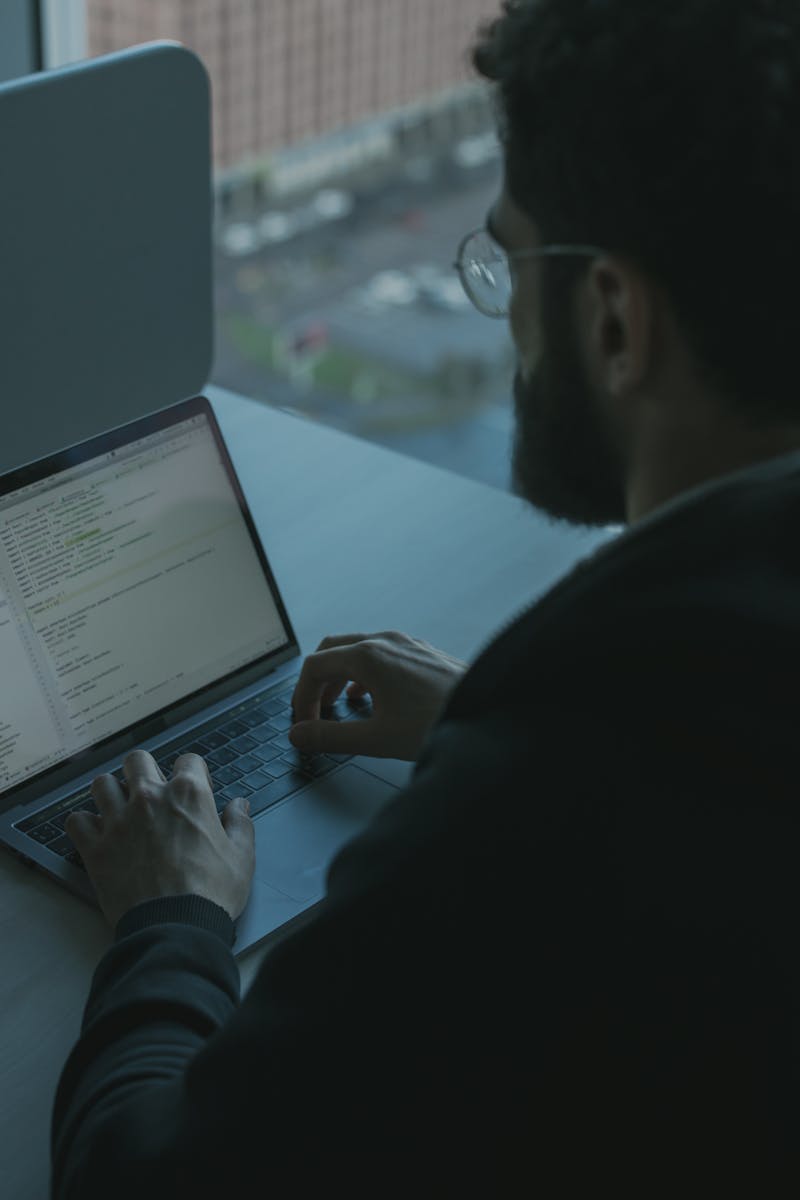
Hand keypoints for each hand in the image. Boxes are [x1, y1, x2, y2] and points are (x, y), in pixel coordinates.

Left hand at [65, 749, 254, 929]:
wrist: (175, 927)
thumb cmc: (210, 893)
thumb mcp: (241, 857)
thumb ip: (240, 825)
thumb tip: (239, 806)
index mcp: (189, 795)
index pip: (189, 761)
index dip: (193, 773)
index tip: (193, 789)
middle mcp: (150, 798)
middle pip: (137, 760)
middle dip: (144, 771)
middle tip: (151, 791)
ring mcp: (118, 821)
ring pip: (102, 784)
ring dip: (111, 793)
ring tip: (120, 809)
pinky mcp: (96, 847)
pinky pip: (77, 821)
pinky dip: (85, 825)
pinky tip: (97, 834)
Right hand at [289, 630, 466, 761]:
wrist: (489, 715)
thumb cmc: (439, 723)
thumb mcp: (376, 738)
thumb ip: (331, 738)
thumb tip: (301, 735)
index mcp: (369, 656)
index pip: (314, 666)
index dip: (301, 697)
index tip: (304, 724)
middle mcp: (385, 641)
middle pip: (331, 651)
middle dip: (317, 683)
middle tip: (314, 712)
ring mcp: (405, 643)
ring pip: (356, 649)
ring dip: (339, 676)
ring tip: (337, 706)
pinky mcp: (421, 652)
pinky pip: (380, 653)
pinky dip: (363, 672)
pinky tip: (370, 696)